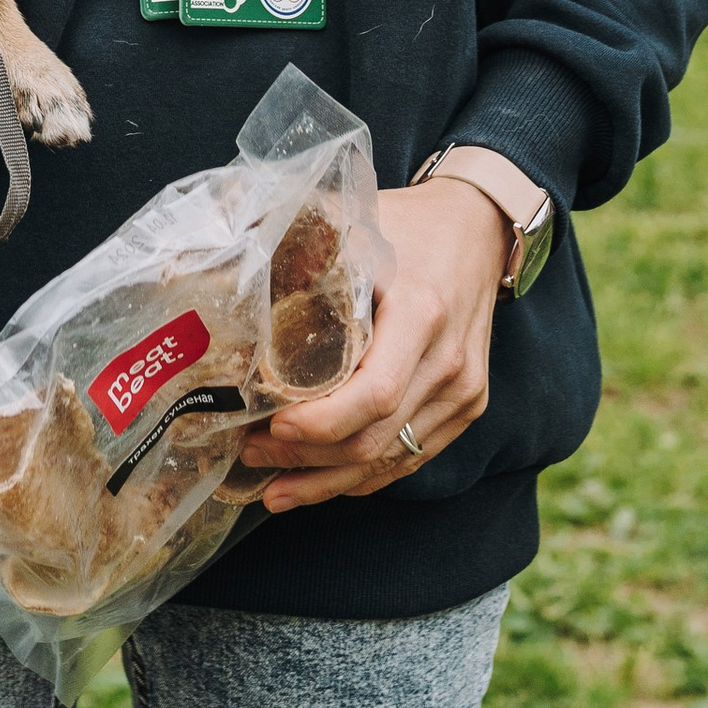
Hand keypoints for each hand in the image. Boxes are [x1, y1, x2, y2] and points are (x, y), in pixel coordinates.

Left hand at [238, 175, 508, 513]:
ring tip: (274, 487)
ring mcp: (464, 390)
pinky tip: (321, 481)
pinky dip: (363, 474)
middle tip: (252, 455)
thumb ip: (299, 237)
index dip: (319, 425)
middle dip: (308, 459)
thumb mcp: (355, 221)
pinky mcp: (467, 406)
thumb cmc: (407, 224)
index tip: (269, 427)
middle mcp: (448, 360)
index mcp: (421, 312)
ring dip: (329, 480)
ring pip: (392, 459)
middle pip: (375, 438)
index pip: (374, 394)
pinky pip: (411, 456)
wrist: (479, 227)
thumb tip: (229, 256)